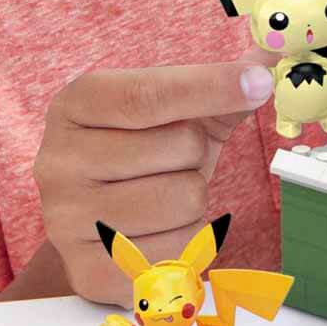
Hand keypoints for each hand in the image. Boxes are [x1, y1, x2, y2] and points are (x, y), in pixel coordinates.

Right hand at [34, 44, 278, 306]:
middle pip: (178, 147)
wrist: (98, 217)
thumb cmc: (143, 151)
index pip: (149, 94)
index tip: (259, 82)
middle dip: (197, 153)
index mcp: (76, 104)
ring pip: (183, 201)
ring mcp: (65, 219)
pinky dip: (186, 243)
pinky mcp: (86, 271)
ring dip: (194, 199)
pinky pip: (175, 254)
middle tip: (173, 160)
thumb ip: (221, 85)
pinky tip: (161, 231)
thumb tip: (269, 54)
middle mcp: (57, 159)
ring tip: (165, 193)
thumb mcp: (176, 111)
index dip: (210, 87)